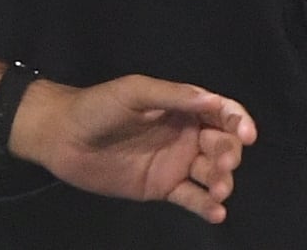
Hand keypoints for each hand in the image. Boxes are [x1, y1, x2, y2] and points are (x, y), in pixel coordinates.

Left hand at [9, 74, 255, 221]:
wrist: (60, 137)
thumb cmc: (97, 107)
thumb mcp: (136, 92)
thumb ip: (174, 96)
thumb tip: (214, 102)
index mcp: (185, 108)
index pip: (223, 114)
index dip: (239, 122)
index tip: (247, 135)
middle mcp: (186, 136)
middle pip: (223, 145)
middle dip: (230, 155)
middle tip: (224, 166)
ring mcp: (175, 163)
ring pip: (210, 173)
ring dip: (222, 182)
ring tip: (219, 192)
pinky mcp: (161, 188)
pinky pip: (190, 198)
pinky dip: (206, 206)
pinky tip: (217, 214)